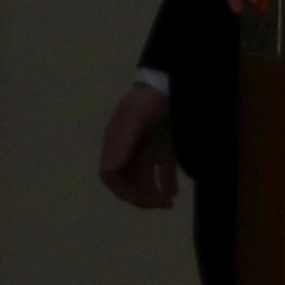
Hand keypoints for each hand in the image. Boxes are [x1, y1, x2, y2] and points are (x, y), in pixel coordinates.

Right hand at [100, 82, 177, 209]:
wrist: (174, 80)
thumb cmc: (151, 99)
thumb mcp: (135, 118)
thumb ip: (122, 143)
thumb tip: (110, 173)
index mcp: (116, 142)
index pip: (110, 175)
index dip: (121, 190)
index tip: (138, 199)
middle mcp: (129, 149)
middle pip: (127, 182)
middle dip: (140, 196)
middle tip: (158, 204)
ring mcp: (147, 149)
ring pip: (144, 181)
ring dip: (153, 195)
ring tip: (167, 202)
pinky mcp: (164, 148)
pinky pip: (163, 173)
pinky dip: (167, 185)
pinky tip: (173, 191)